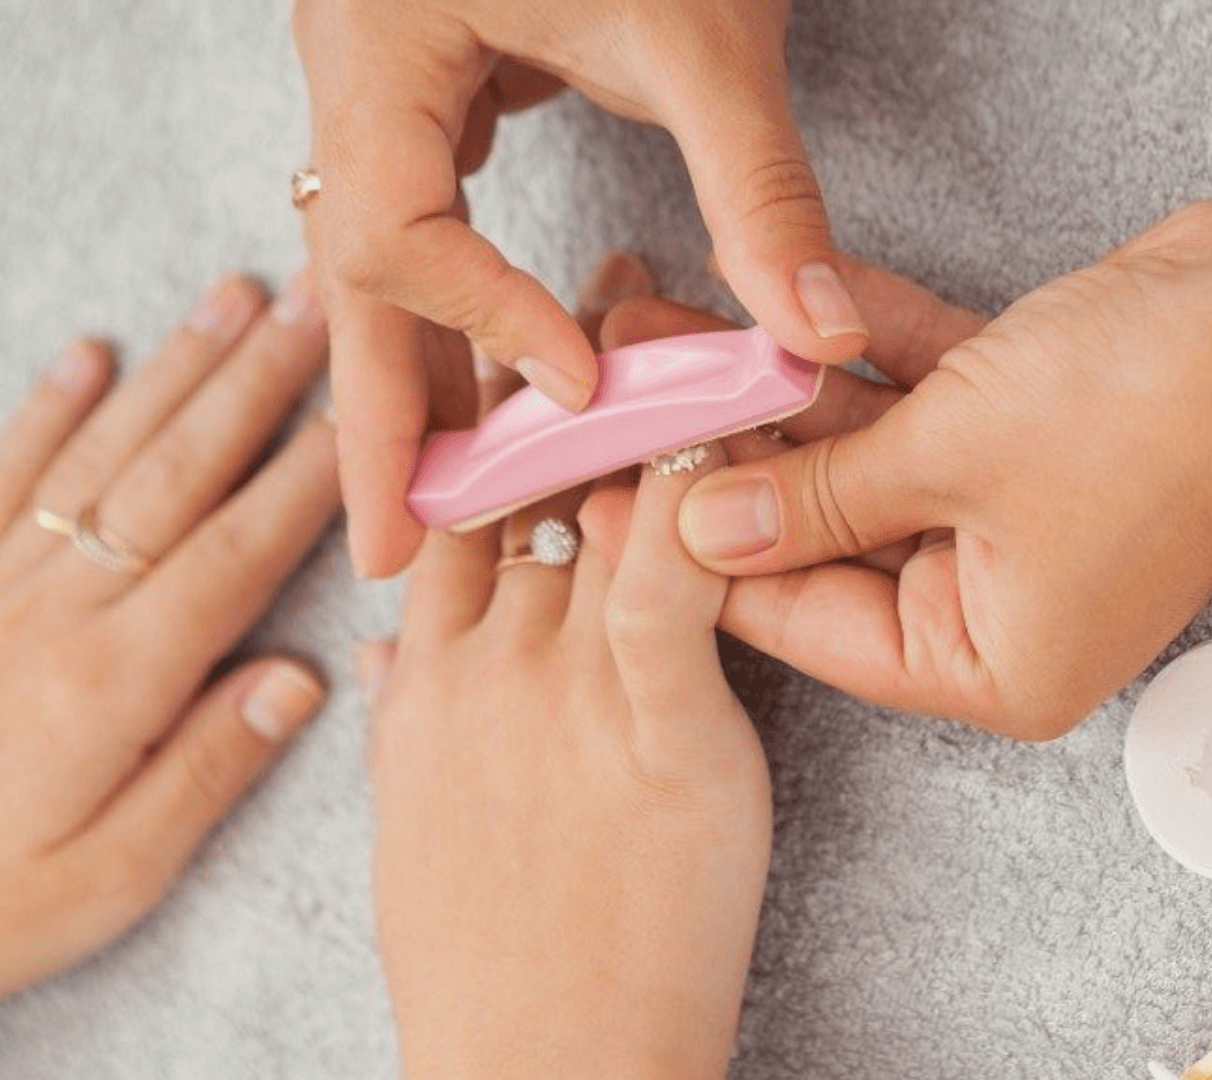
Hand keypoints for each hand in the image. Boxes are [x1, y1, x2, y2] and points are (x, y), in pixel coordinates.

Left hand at [0, 274, 337, 996]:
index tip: (373, 411)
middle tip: (319, 305)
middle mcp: (56, 610)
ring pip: (101, 455)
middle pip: (176, 473)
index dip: (312, 476)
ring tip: (235, 298)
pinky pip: (2, 478)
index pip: (237, 552)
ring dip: (174, 372)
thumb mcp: (113, 877)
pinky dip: (46, 411)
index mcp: (114, 680)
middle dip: (257, 383)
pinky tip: (92, 356)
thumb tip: (304, 678)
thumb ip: (208, 770)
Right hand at [293, 0, 870, 578]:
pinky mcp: (438, 75)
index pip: (398, 230)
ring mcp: (386, 70)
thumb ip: (761, 192)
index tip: (580, 396)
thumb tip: (814, 339)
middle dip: (381, 415)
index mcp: (379, 42)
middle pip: (352, 273)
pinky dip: (459, 301)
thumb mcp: (709, 39)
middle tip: (397, 551)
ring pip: (384, 251)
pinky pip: (426, 212)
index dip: (485, 326)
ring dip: (420, 370)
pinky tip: (497, 376)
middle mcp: (356, 63)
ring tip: (446, 498)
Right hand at [360, 259, 772, 1079]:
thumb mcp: (420, 820)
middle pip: (519, 478)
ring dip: (655, 410)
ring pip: (599, 504)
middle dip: (569, 377)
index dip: (486, 419)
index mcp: (429, 678)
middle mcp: (483, 663)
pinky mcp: (657, 730)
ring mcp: (563, 691)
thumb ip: (413, 718)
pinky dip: (707, 496)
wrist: (545, 1073)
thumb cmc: (498, 962)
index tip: (516, 352)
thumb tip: (394, 652)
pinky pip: (673, 579)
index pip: (446, 507)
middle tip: (617, 288)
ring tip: (699, 326)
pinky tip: (743, 437)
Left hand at [663, 202, 1211, 737]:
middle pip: (834, 539)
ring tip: (687, 336)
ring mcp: (1024, 514)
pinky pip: (928, 399)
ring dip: (793, 396)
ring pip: (874, 459)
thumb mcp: (945, 464)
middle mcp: (1007, 602)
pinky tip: (786, 305)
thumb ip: (815, 501)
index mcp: (993, 662)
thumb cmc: (1150, 420)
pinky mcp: (1036, 431)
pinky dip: (872, 355)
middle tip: (640, 406)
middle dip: (741, 460)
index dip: (702, 562)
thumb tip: (704, 528)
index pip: (813, 623)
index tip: (616, 505)